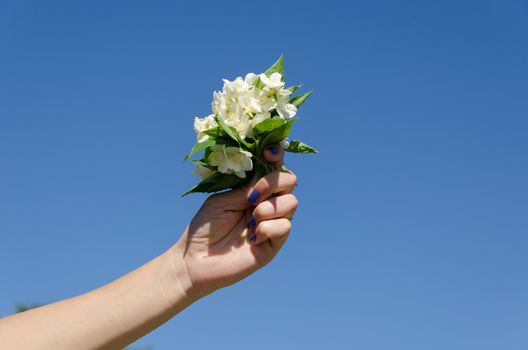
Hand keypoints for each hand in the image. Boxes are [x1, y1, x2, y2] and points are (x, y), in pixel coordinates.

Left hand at [173, 145, 297, 295]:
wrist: (195, 260)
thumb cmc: (204, 228)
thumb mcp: (223, 200)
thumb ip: (246, 187)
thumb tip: (267, 171)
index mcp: (253, 190)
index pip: (273, 168)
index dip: (276, 156)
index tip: (269, 152)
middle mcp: (266, 203)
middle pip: (290, 181)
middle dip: (273, 183)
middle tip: (252, 197)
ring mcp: (272, 223)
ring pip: (291, 203)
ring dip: (269, 208)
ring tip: (249, 221)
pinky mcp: (274, 244)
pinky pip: (285, 227)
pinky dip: (268, 228)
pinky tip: (251, 238)